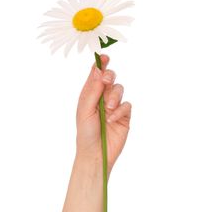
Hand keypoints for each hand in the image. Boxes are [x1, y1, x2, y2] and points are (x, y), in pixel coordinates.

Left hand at [76, 54, 131, 173]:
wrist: (95, 153)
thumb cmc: (86, 132)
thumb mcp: (85, 110)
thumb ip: (92, 90)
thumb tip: (98, 69)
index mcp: (90, 94)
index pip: (96, 75)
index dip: (100, 64)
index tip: (104, 57)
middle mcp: (103, 98)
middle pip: (111, 78)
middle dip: (110, 76)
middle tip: (107, 81)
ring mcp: (115, 107)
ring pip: (120, 90)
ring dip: (114, 97)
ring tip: (107, 109)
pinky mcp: (125, 116)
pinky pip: (126, 105)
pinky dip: (119, 110)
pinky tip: (112, 119)